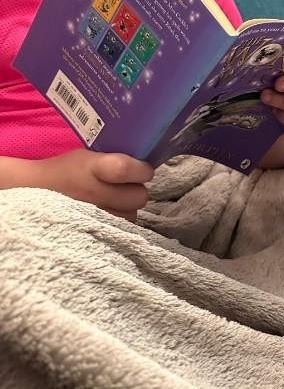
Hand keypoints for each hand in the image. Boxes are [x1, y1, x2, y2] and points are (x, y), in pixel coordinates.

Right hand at [36, 148, 153, 220]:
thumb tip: (144, 161)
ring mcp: (93, 218)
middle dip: (137, 190)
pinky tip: (110, 215)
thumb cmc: (65, 172)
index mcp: (93, 169)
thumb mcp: (87, 156)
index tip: (143, 169)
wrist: (31, 194)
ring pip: (132, 216)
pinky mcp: (92, 234)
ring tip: (115, 202)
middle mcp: (94, 194)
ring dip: (129, 208)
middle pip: (137, 197)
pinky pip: (121, 231)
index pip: (125, 170)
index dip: (141, 170)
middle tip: (128, 187)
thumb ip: (115, 159)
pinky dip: (120, 223)